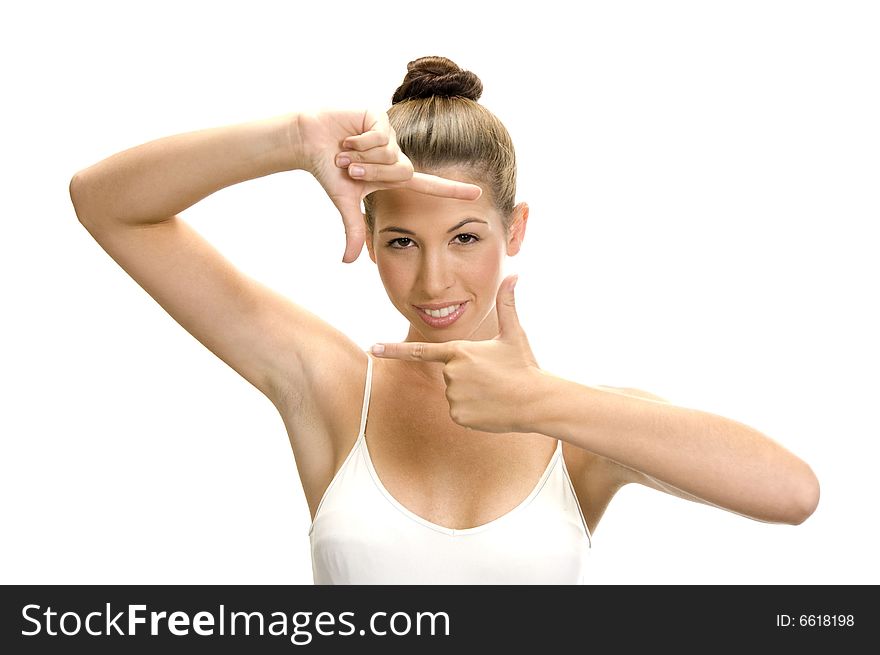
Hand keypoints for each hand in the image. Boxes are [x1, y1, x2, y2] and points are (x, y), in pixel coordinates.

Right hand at [293, 109, 482, 262]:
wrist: (309, 140)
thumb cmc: (328, 170)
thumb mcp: (345, 202)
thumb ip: (354, 230)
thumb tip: (348, 262)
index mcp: (394, 176)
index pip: (431, 186)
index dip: (454, 191)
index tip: (479, 195)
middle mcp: (397, 155)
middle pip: (402, 172)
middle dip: (370, 172)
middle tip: (348, 167)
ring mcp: (391, 135)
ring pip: (390, 154)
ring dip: (361, 156)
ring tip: (345, 150)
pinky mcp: (381, 116)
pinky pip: (379, 137)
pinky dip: (357, 142)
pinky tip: (347, 136)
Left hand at [371, 275, 542, 432]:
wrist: (536, 401)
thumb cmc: (524, 365)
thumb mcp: (514, 333)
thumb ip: (508, 304)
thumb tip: (515, 274)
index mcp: (459, 352)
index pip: (419, 351)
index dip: (394, 350)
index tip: (373, 348)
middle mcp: (451, 374)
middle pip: (449, 374)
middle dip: (468, 376)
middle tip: (493, 377)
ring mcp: (453, 397)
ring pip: (454, 394)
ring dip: (471, 393)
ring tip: (494, 392)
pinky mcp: (458, 416)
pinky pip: (459, 411)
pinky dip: (473, 410)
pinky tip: (490, 407)